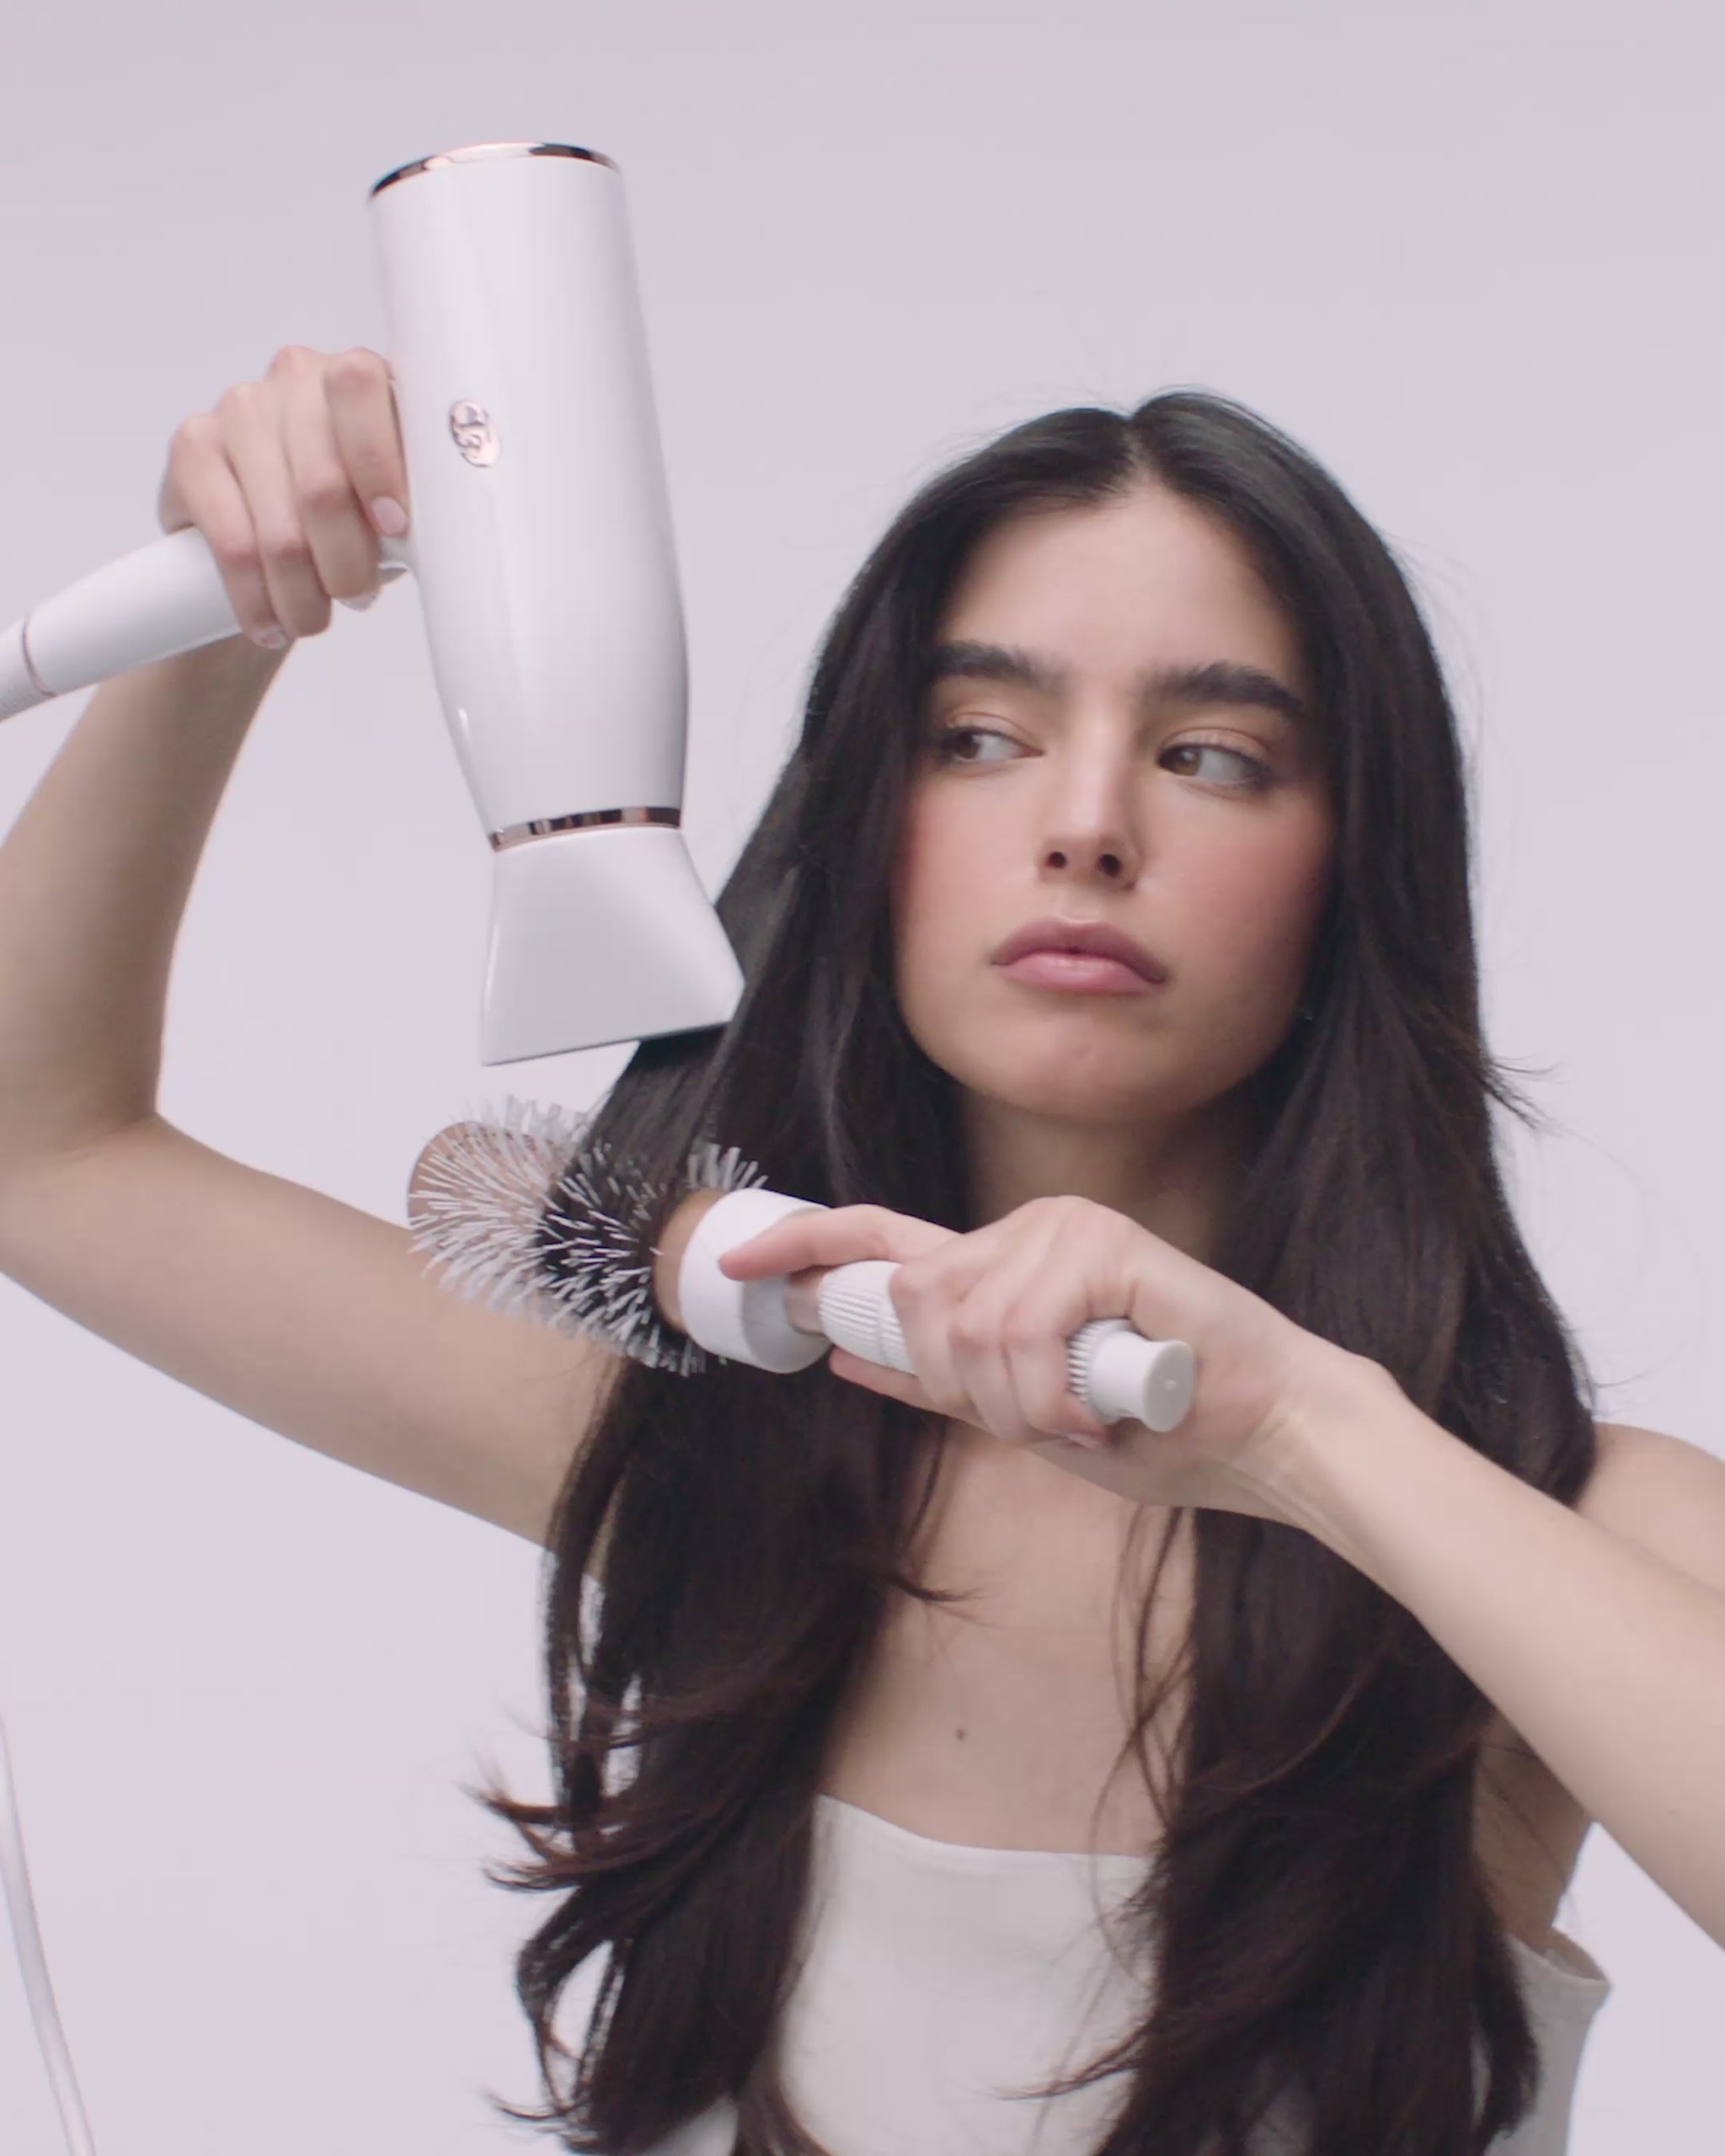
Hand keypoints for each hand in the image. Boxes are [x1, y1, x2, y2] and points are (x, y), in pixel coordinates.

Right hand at [156, 345, 410, 651]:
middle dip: (346, 563)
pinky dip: (254, 597)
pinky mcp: (191, 447)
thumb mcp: (396, 510)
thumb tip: (438, 543)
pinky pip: (230, 542)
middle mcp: (296, 376)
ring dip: (301, 594)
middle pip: (322, 482)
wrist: (271, 544)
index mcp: (359, 377)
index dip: (379, 465)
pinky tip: (268, 621)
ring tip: (312, 619)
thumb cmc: (353, 521)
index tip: (395, 529)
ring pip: (279, 527)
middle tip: (356, 598)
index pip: (361, 388)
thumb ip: (419, 505)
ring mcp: (238, 407)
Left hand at [717, 1194, 1365, 1522]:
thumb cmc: (1163, 1426)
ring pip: (961, 1328)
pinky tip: (1097, 1406)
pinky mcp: (1101, 1243)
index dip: (804, 1247)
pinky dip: (1046, 1393)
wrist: (1269, 1432)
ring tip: (1082, 1414)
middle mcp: (1027, 1230)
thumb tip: (843, 1352)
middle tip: (1038, 1418)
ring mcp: (1063, 1229)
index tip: (738, 1262)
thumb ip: (943, 1379)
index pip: (882, 1240)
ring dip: (1013, 1404)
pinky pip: (1016, 1333)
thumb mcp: (1027, 1414)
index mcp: (1006, 1264)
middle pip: (913, 1303)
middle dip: (956, 1386)